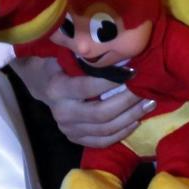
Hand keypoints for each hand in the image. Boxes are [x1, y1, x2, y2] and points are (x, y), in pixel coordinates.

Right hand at [14, 56, 152, 147]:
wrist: (40, 83)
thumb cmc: (56, 62)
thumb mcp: (63, 53)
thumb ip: (84, 55)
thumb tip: (113, 47)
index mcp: (57, 89)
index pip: (88, 88)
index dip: (113, 81)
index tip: (133, 72)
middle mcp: (62, 112)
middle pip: (101, 113)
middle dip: (127, 101)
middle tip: (145, 90)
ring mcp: (68, 128)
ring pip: (105, 129)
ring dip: (130, 117)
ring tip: (148, 104)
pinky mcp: (75, 138)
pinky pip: (102, 141)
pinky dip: (122, 133)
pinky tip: (136, 121)